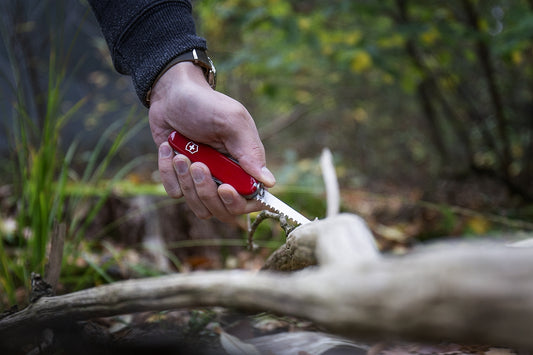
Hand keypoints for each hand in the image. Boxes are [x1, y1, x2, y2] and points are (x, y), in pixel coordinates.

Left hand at [148, 62, 275, 222]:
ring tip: (181, 154)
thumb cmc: (206, 104)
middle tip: (197, 164)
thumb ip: (250, 151)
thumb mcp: (232, 121)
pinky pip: (175, 193)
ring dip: (186, 181)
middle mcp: (226, 178)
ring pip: (198, 206)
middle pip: (223, 211)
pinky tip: (169, 150)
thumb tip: (269, 182)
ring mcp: (203, 180)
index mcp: (245, 167)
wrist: (172, 94)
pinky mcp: (181, 178)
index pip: (249, 202)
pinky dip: (168, 172)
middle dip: (206, 191)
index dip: (237, 202)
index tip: (224, 187)